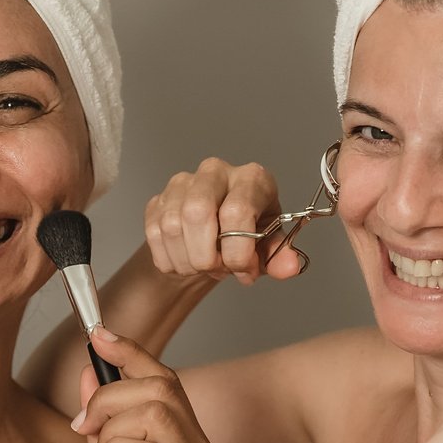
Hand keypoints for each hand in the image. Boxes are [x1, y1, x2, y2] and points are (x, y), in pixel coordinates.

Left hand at [68, 329, 219, 442]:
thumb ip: (101, 420)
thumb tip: (90, 369)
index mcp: (185, 441)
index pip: (166, 378)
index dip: (131, 351)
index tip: (97, 335)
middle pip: (159, 388)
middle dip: (108, 396)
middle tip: (83, 425)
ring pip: (153, 415)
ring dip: (111, 428)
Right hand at [145, 157, 305, 285]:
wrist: (216, 235)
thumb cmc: (247, 234)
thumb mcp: (270, 245)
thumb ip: (280, 256)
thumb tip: (288, 267)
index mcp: (251, 178)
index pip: (236, 211)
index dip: (238, 251)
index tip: (244, 270)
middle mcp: (215, 172)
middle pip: (197, 212)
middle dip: (206, 255)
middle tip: (219, 270)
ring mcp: (182, 184)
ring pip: (171, 226)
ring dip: (188, 260)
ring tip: (205, 266)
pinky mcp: (158, 200)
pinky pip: (154, 234)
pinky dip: (170, 260)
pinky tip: (186, 262)